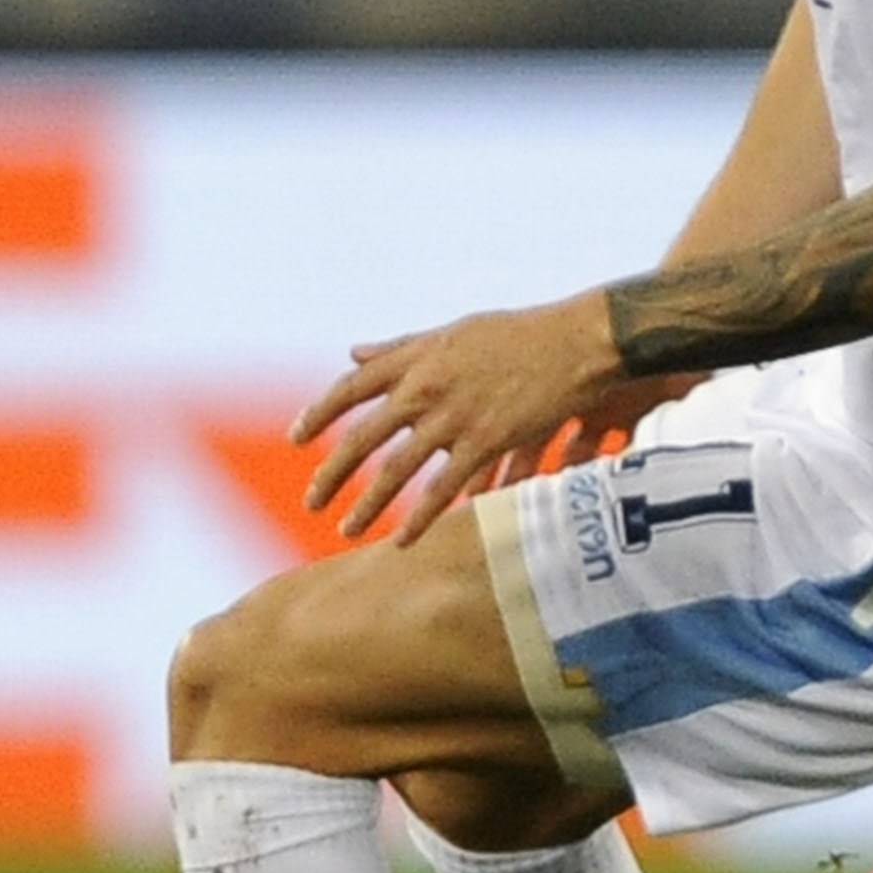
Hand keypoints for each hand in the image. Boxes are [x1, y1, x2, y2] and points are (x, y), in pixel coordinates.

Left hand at [292, 294, 622, 544]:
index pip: (350, 389)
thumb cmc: (517, 334)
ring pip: (396, 470)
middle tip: (312, 500)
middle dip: (332, 473)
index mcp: (414, 358)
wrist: (574, 341)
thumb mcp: (452, 332)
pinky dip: (421, 518)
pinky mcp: (485, 441)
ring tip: (347, 530)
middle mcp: (424, 387)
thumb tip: (355, 353)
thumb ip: (400, 347)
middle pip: (362, 437)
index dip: (318, 415)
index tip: (298, 438)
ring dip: (368, 505)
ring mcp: (453, 416)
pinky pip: (443, 488)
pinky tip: (403, 540)